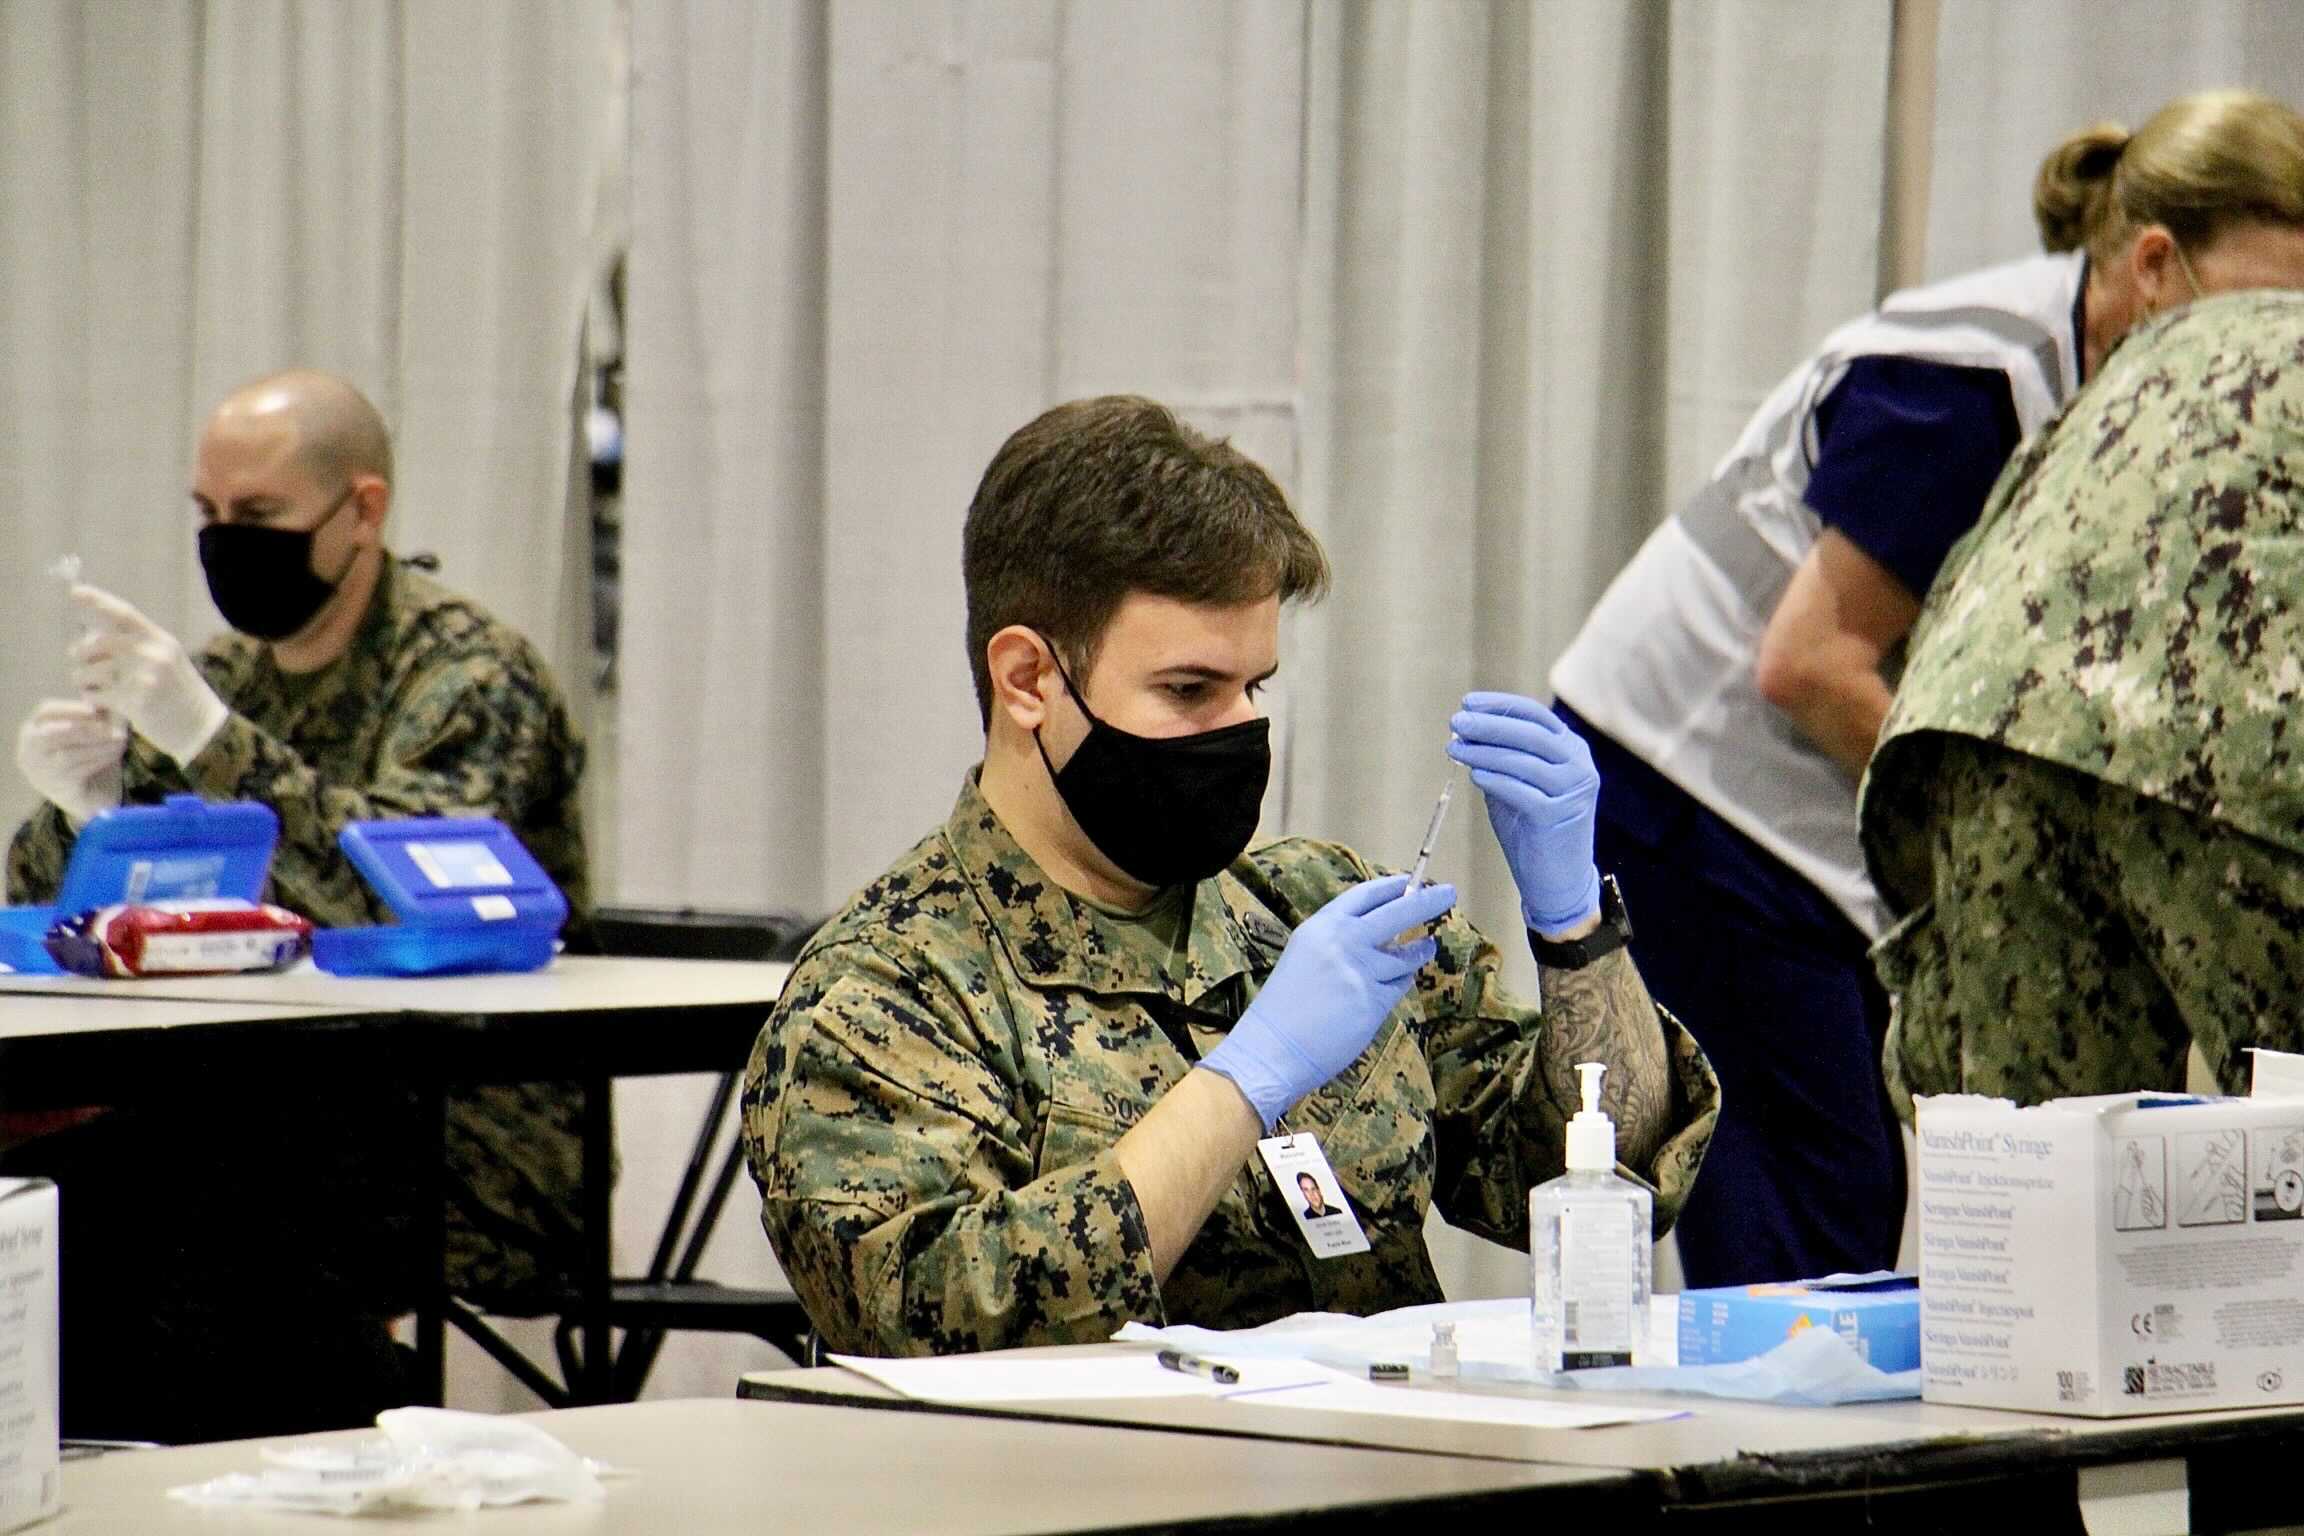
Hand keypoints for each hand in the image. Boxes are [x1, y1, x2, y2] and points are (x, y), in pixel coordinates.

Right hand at [16, 699, 126, 825]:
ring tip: (122, 739)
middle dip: (86, 727)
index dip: (70, 708)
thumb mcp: (94, 734)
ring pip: (68, 753)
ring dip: (98, 744)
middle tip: (115, 727)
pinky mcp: (57, 789)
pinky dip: (100, 759)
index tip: (96, 709)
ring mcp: (40, 773)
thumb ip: (97, 716)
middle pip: (52, 733)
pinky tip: (116, 753)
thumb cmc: (92, 760)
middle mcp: (30, 752)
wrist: (97, 800)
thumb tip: (109, 696)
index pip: (45, 712)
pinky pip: (78, 771)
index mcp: (33, 731)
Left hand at [70, 585, 229, 765]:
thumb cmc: (180, 695)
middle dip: (80, 652)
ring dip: (83, 680)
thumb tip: (93, 635)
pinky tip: (102, 703)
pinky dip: (92, 699)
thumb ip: (139, 646)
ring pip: (89, 671)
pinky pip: (94, 694)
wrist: (202, 729)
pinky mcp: (135, 702)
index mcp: (161, 640)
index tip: (75, 592)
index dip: (98, 600)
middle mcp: (153, 654)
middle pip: (96, 643)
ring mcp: (145, 678)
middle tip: (81, 662)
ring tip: (93, 687)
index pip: (124, 614)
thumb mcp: (168, 661)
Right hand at [1200, 874, 1456, 1130]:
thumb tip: (1382, 934)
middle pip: (1398, 913)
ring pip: (1405, 957)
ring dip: (1418, 952)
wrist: (1273, 1047)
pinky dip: (1397, 986)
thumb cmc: (1284, 1005)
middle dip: (1428, 901)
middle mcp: (1344, 941)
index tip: (1411, 882)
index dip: (1391, 886)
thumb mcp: (1306, 955)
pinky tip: (1386, 990)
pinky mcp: (1375, 1001)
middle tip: (1448, 894)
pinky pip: (1398, 987)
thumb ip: (1340, 940)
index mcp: (1322, 926)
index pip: (1365, 895)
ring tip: (1426, 948)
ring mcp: (1362, 971)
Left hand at [1446, 691, 1601, 934]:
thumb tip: (1466, 731)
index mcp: (1570, 749)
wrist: (1557, 879)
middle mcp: (1578, 764)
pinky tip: (1475, 775)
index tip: (1467, 703)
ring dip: (1484, 751)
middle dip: (1489, 725)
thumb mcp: (1517, 784)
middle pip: (1530, 733)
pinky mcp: (1560, 815)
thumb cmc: (1532, 828)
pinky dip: (1496, 780)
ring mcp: (1573, 789)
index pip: (1535, 715)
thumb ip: (1500, 757)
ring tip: (1455, 748)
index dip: (1500, 706)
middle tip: (1456, 722)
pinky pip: (1522, 791)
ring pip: (1524, 760)